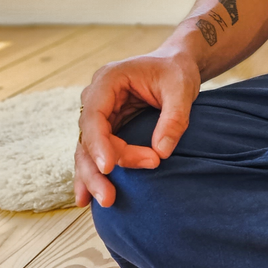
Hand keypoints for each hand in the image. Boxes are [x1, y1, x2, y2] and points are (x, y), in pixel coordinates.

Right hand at [74, 52, 199, 208]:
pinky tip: (86, 198)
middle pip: (87, 138)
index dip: (99, 144)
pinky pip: (95, 153)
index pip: (94, 116)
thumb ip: (174, 118)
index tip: (110, 167)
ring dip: (93, 177)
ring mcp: (99, 114)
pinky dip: (92, 174)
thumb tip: (161, 153)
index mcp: (108, 80)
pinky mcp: (107, 128)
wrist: (176, 65)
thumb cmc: (177, 72)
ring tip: (104, 202)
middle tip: (109, 197)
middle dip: (97, 169)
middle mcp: (96, 98)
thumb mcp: (182, 88)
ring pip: (87, 150)